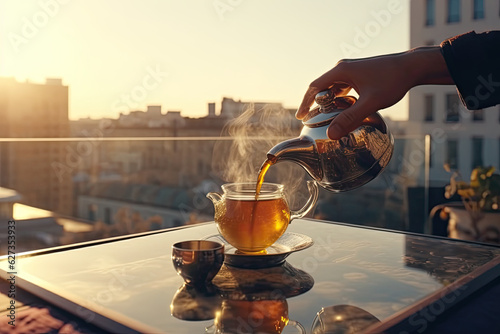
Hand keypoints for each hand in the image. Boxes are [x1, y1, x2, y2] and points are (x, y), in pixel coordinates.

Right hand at [295, 46, 452, 139]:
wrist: (412, 66)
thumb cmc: (393, 80)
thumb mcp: (371, 103)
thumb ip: (350, 118)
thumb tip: (331, 134)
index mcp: (341, 71)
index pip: (314, 87)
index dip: (305, 103)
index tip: (300, 117)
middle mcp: (344, 68)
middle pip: (321, 87)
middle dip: (314, 103)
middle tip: (309, 119)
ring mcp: (352, 70)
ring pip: (333, 87)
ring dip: (327, 100)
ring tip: (324, 115)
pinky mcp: (361, 74)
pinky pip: (343, 87)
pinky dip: (338, 98)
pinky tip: (343, 108)